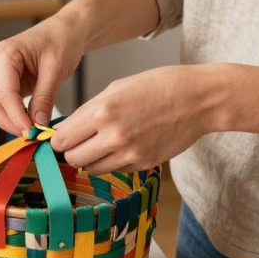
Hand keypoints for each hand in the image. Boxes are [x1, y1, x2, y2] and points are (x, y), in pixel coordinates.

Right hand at [0, 13, 85, 134]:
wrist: (66, 30)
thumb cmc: (62, 40)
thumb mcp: (56, 69)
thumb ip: (45, 97)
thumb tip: (37, 124)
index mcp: (5, 54)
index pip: (4, 94)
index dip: (16, 117)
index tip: (31, 133)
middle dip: (12, 123)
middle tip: (33, 136)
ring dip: (12, 122)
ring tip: (34, 130)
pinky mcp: (5, 82)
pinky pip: (4, 105)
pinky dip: (15, 116)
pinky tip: (31, 122)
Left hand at [51, 64, 220, 172]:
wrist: (199, 99)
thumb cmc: (158, 87)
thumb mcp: (117, 88)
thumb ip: (89, 110)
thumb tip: (66, 130)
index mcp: (104, 111)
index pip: (63, 138)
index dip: (59, 139)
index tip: (62, 137)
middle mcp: (114, 136)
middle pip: (73, 158)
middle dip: (71, 151)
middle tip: (79, 142)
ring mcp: (130, 153)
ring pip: (91, 169)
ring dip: (90, 159)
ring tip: (101, 144)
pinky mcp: (143, 164)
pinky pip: (114, 170)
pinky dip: (111, 162)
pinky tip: (122, 146)